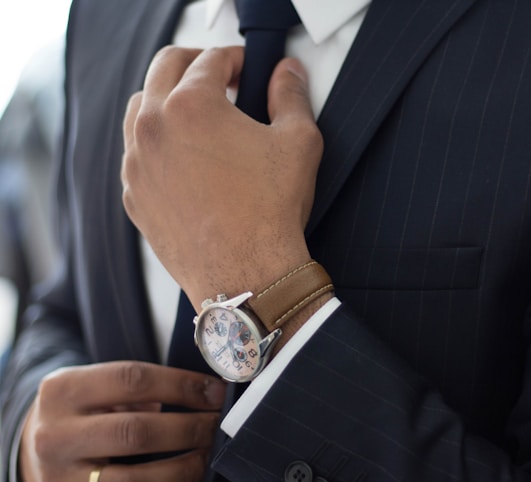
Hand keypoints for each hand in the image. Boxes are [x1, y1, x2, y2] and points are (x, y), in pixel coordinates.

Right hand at [19, 361, 225, 481]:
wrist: (33, 448)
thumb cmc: (79, 409)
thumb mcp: (94, 384)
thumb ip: (137, 388)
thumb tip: (203, 394)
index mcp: (64, 390)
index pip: (134, 380)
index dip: (182, 385)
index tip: (215, 392)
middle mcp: (56, 434)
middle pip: (135, 432)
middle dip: (188, 429)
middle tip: (217, 426)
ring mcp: (60, 478)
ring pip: (132, 481)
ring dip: (181, 469)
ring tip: (206, 456)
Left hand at [121, 46, 322, 307]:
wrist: (246, 275)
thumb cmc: (271, 212)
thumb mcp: (298, 142)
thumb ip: (291, 96)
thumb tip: (288, 74)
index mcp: (191, 105)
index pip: (210, 59)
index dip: (235, 58)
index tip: (247, 69)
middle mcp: (153, 128)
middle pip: (165, 68)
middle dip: (195, 64)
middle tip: (220, 78)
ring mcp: (136, 165)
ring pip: (140, 108)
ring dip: (168, 99)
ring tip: (196, 115)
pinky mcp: (134, 196)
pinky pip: (136, 154)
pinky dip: (155, 143)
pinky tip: (182, 157)